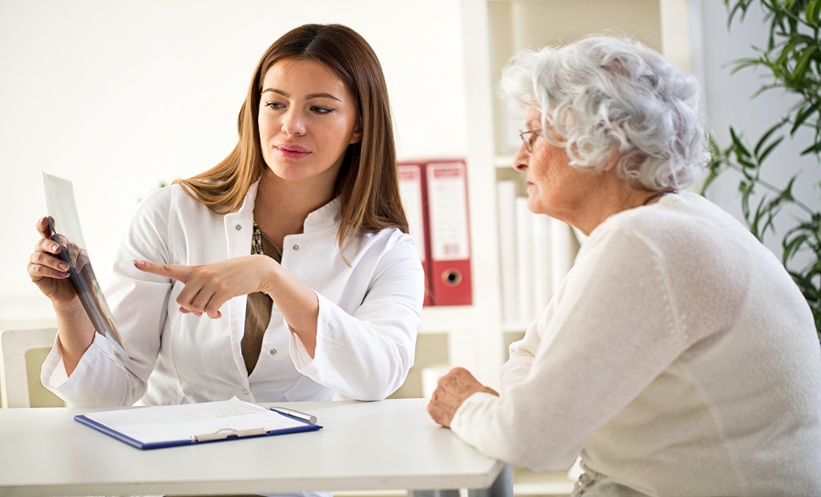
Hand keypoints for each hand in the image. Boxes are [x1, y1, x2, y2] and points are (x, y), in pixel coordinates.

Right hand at [27, 216, 78, 305]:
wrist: (77, 292)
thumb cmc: (80, 274)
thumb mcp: (84, 261)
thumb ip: (78, 254)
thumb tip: (69, 252)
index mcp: (55, 243)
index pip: (47, 230)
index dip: (44, 224)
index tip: (47, 219)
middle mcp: (43, 250)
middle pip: (42, 242)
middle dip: (50, 244)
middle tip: (60, 249)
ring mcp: (37, 262)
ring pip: (40, 256)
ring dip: (54, 262)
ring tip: (67, 268)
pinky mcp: (34, 274)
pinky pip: (38, 269)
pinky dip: (52, 271)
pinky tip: (63, 275)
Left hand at [134, 255, 274, 318]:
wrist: (257, 268)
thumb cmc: (232, 274)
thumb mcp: (212, 279)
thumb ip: (196, 291)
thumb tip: (183, 310)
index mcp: (195, 269)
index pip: (169, 268)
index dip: (150, 266)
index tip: (134, 262)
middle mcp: (201, 274)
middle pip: (182, 301)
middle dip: (190, 309)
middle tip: (200, 310)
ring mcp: (213, 282)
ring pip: (196, 308)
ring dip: (204, 313)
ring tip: (213, 310)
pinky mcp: (224, 290)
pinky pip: (210, 310)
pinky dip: (213, 315)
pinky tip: (219, 313)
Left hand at [427, 367, 498, 427]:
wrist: (476, 416)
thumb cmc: (482, 403)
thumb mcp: (485, 389)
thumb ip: (476, 388)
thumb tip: (482, 394)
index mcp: (457, 373)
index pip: (456, 379)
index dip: (462, 389)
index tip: (465, 395)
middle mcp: (444, 380)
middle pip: (446, 388)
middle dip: (452, 396)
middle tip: (460, 405)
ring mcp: (436, 394)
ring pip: (439, 399)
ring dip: (445, 405)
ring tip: (457, 413)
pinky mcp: (432, 407)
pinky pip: (434, 410)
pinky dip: (440, 415)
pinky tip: (450, 418)